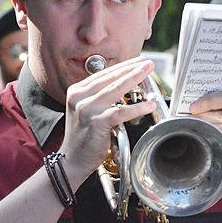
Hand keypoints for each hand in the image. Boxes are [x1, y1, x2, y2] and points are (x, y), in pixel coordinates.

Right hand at [60, 57, 156, 184]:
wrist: (72, 160)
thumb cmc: (84, 137)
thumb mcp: (87, 110)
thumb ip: (100, 97)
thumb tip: (124, 83)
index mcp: (77, 91)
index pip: (103, 74)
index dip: (123, 66)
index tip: (138, 61)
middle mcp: (79, 97)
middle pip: (110, 78)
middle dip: (132, 68)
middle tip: (148, 63)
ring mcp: (87, 109)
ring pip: (115, 89)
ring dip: (134, 79)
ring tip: (148, 73)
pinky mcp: (96, 122)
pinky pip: (121, 112)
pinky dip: (137, 108)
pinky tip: (149, 105)